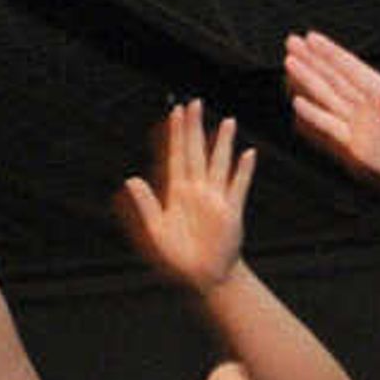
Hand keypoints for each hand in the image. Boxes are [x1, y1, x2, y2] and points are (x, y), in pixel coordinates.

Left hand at [113, 102, 255, 292]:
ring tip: (227, 121)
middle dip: (194, 128)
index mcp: (178, 193)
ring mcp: (216, 199)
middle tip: (194, 103)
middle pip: (196, 152)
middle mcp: (197, 190)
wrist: (205, 276)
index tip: (175, 112)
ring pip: (219, 164)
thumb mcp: (156, 231)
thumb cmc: (179, 257)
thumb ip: (146, 204)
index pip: (177, 156)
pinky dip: (244, 171)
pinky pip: (239, 186)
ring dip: (223, 143)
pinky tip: (248, 154)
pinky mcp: (232, 211)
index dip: (176, 134)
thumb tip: (131, 179)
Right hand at [284, 33, 379, 195]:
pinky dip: (315, 116)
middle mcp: (370, 105)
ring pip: (329, 98)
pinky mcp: (359, 146)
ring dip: (309, 81)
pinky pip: (332, 128)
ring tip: (290, 63)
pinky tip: (300, 103)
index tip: (312, 38)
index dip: (331, 54)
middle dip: (313, 60)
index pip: (353, 70)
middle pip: (335, 78)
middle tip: (291, 42)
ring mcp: (362, 124)